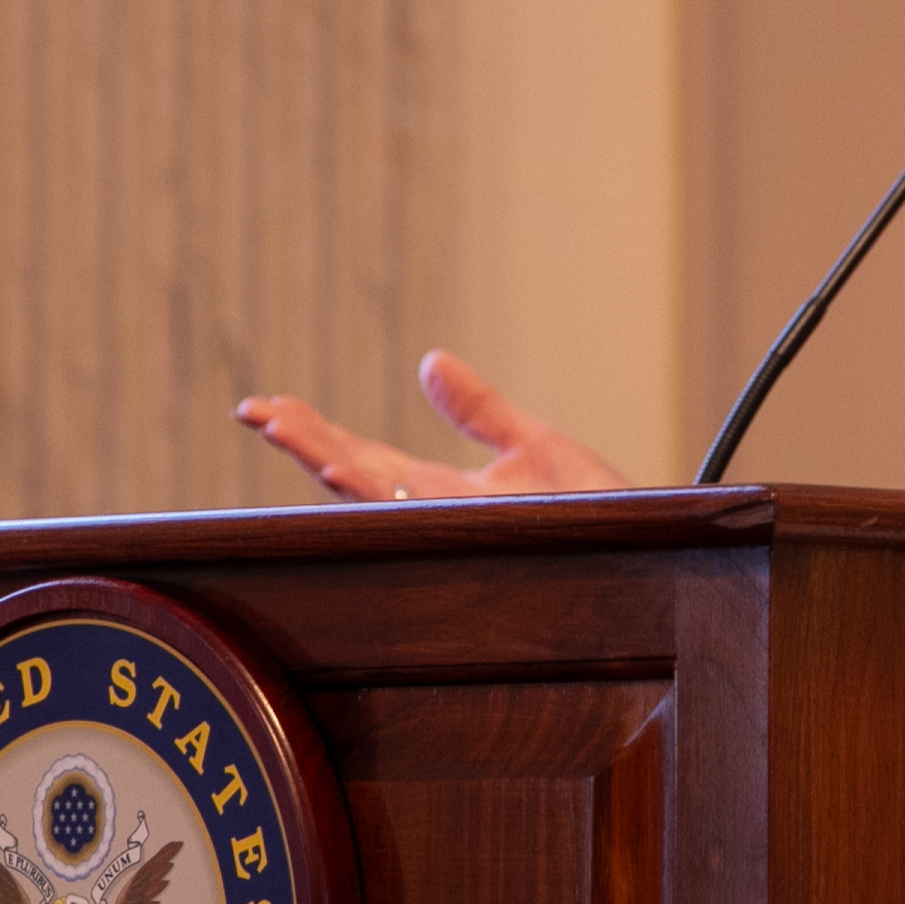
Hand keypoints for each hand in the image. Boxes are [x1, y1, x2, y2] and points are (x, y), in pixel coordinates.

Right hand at [236, 351, 632, 502]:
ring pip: (376, 495)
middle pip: (354, 476)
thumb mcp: (532, 442)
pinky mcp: (484, 530)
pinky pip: (421, 512)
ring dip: (325, 461)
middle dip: (305, 443)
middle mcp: (439, 513)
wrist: (649, 542)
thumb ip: (478, 409)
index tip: (267, 407)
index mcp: (441, 492)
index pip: (363, 461)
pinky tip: (342, 469)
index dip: (315, 435)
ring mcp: (458, 525)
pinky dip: (376, 491)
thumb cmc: (596, 506)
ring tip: (281, 428)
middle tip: (256, 410)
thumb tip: (430, 361)